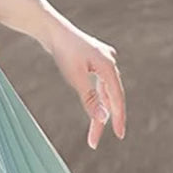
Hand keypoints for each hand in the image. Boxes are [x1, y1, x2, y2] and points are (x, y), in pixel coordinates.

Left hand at [44, 17, 125, 148]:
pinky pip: (99, 85)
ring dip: (99, 111)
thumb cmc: (63, 52)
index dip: (118, 118)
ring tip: (92, 133)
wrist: (52, 30)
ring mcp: (103, 61)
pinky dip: (96, 99)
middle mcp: (110, 63)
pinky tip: (96, 110)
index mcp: (109, 66)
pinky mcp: (95, 62)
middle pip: (110, 97)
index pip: (116, 98)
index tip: (119, 136)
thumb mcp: (76, 78)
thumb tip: (102, 119)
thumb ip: (90, 99)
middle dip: (104, 120)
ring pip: (104, 93)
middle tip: (95, 142)